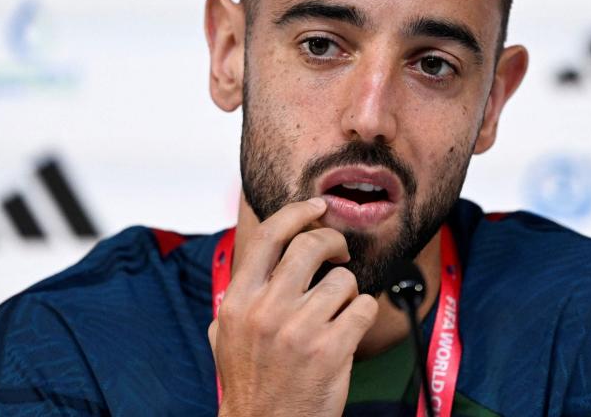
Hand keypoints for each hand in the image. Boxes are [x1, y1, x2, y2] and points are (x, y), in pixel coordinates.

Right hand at [208, 198, 379, 416]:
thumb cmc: (250, 383)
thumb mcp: (224, 336)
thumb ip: (237, 297)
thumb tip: (256, 260)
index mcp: (238, 301)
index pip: (269, 235)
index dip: (297, 212)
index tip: (317, 206)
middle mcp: (266, 310)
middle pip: (311, 245)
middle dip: (333, 242)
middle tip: (339, 253)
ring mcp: (300, 329)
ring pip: (344, 280)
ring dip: (348, 292)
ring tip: (337, 313)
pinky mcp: (332, 349)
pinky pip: (365, 307)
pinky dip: (364, 313)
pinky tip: (351, 329)